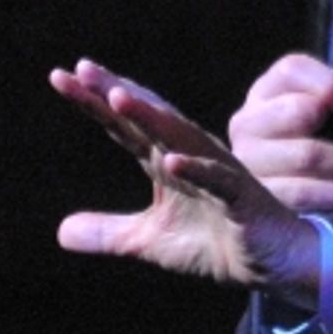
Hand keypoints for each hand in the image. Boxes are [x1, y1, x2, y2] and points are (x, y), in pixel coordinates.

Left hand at [49, 59, 320, 309]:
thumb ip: (108, 232)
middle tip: (82, 70)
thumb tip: (60, 232)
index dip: (95, 103)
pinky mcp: (241, 197)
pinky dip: (196, 169)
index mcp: (165, 160)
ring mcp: (217, 172)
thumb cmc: (216, 241)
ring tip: (119, 98)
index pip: (124, 126)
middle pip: (148, 118)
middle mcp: (190, 155)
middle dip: (117, 93)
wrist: (273, 263)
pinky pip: (217, 179)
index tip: (61, 78)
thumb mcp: (150, 241)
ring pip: (180, 137)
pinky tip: (171, 161)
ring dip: (152, 117)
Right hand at [228, 53, 332, 212]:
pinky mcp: (254, 196)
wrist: (311, 196)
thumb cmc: (330, 145)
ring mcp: (247, 158)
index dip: (328, 84)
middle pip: (297, 110)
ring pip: (305, 155)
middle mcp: (249, 120)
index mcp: (270, 90)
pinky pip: (299, 192)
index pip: (292, 69)